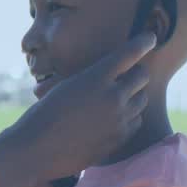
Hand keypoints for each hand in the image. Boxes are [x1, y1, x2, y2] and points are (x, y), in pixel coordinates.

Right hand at [0, 32, 154, 186]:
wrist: (36, 149)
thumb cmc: (43, 114)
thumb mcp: (64, 87)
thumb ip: (92, 78)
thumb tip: (113, 73)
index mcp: (96, 78)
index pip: (130, 53)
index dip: (143, 42)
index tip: (150, 38)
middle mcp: (113, 96)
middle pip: (142, 76)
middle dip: (135, 73)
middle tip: (126, 74)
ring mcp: (119, 119)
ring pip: (142, 99)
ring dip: (132, 95)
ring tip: (115, 98)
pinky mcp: (120, 138)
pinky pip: (136, 121)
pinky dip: (129, 117)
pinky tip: (113, 118)